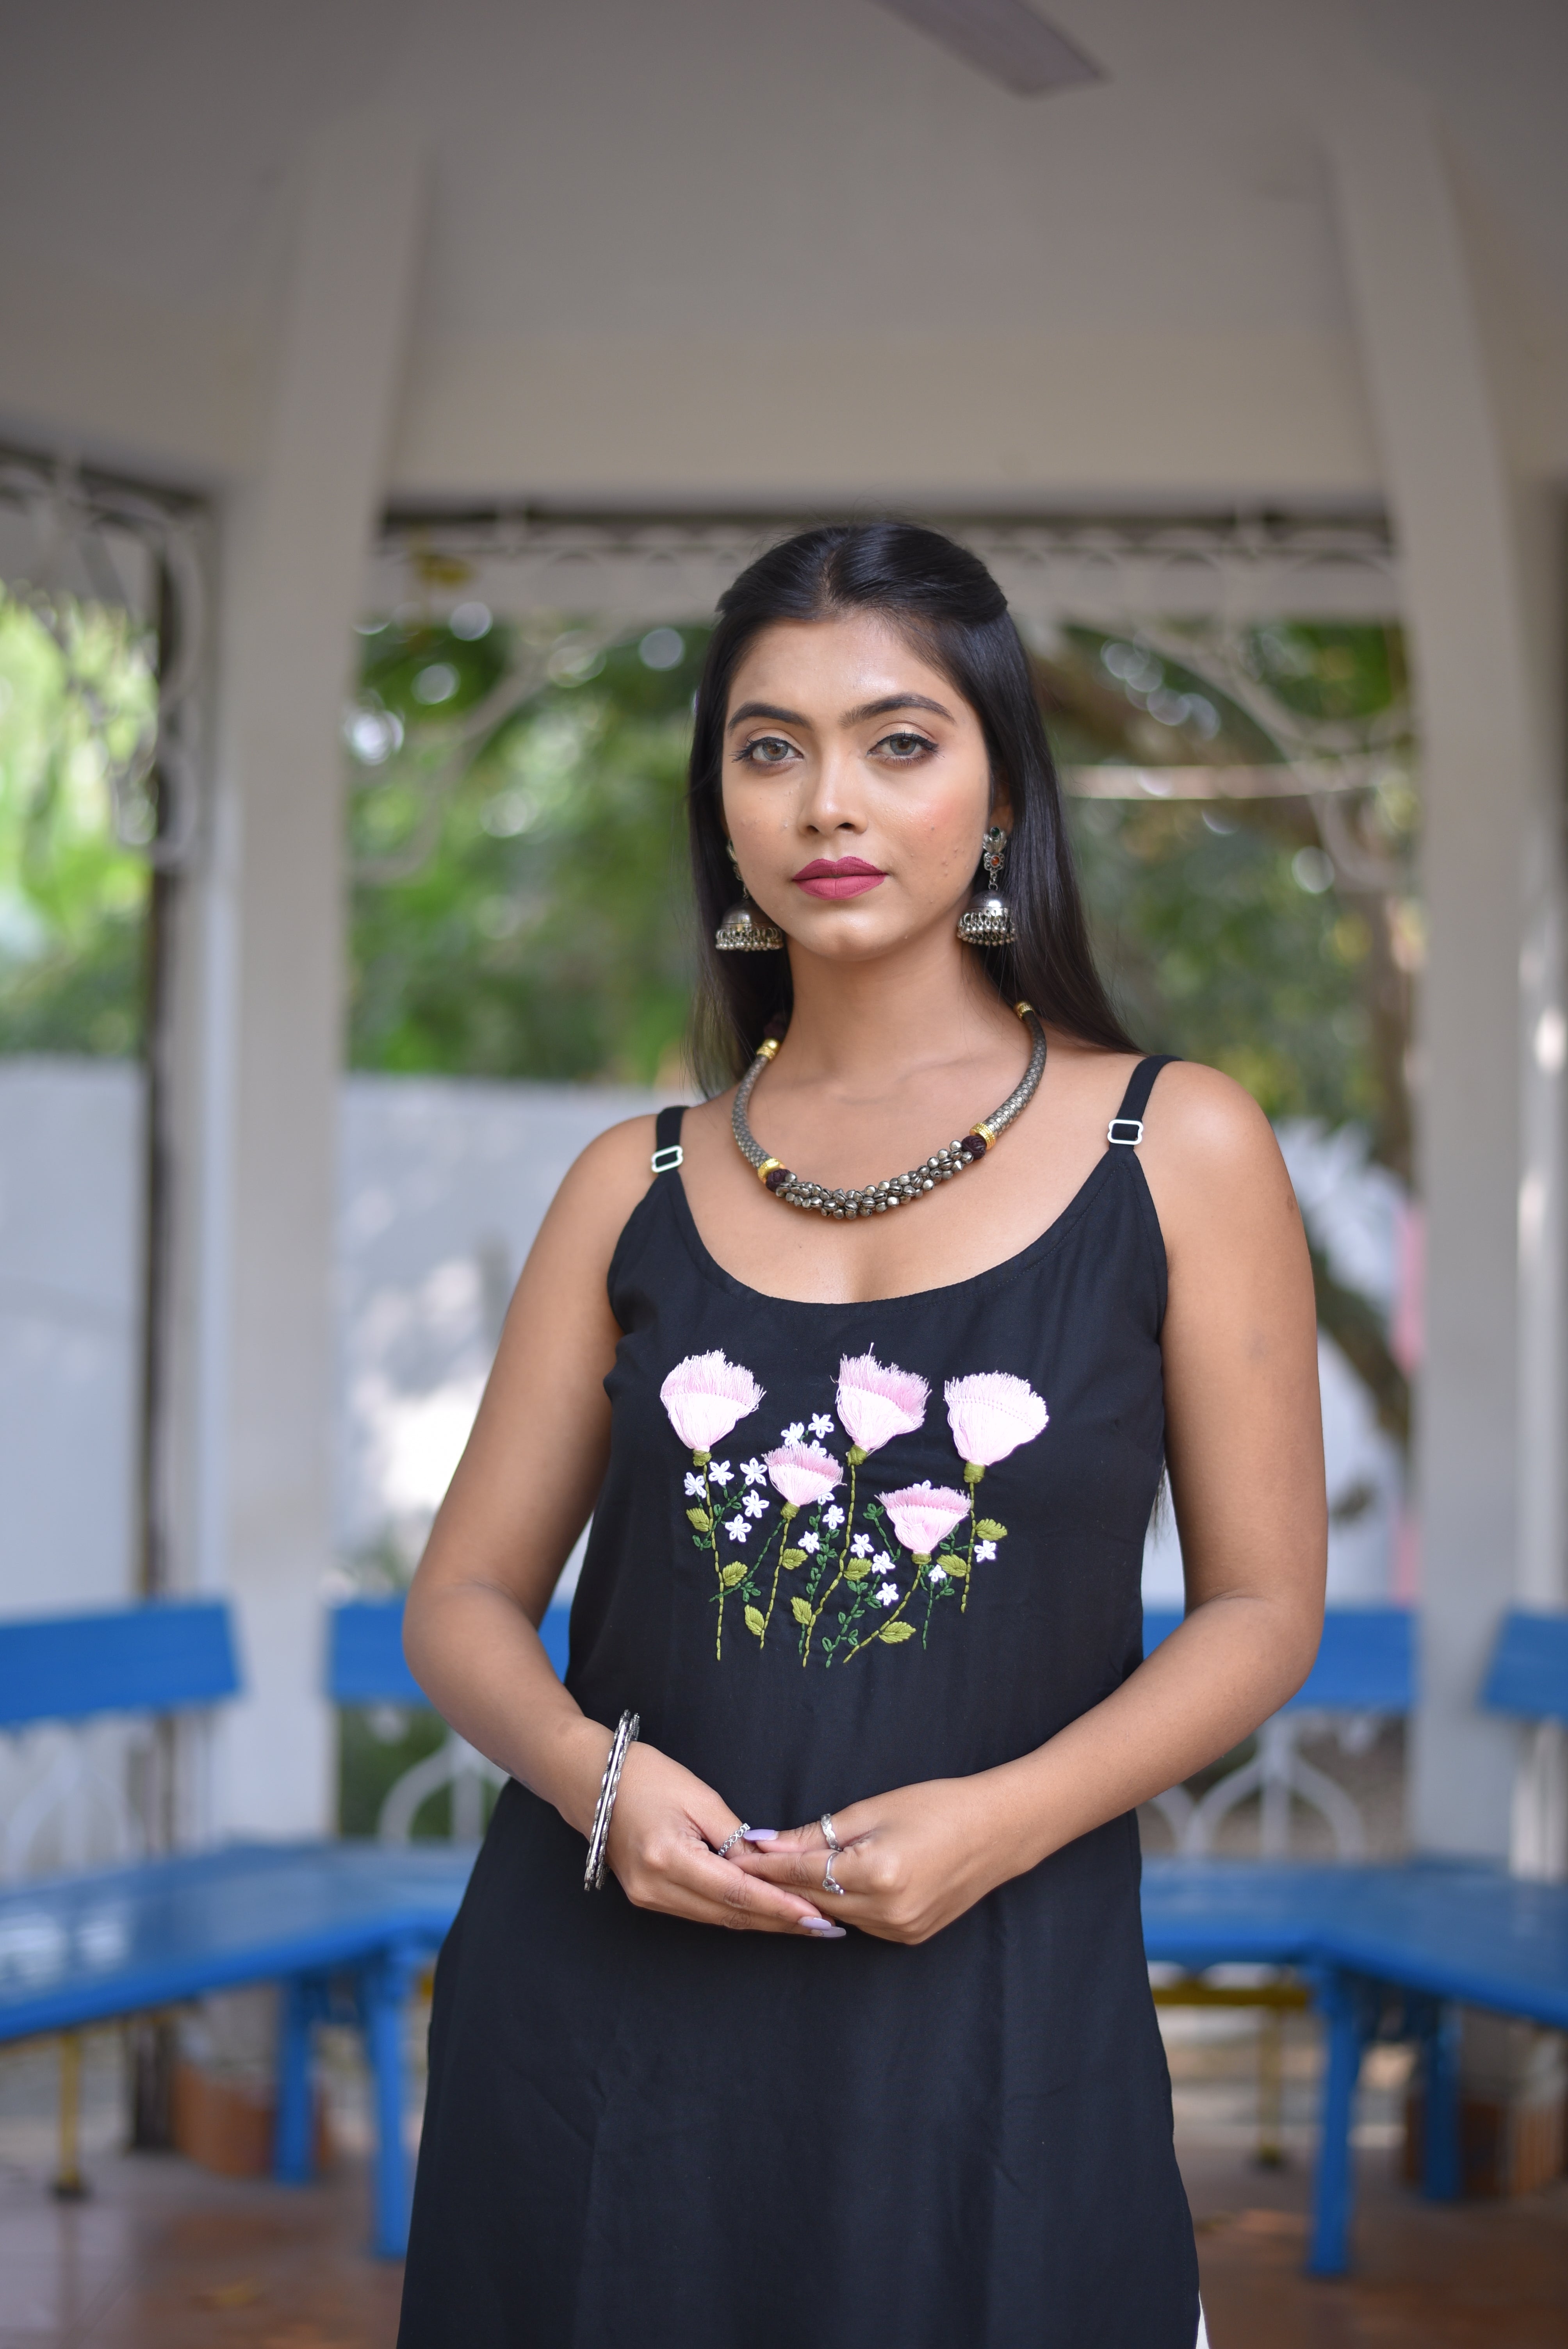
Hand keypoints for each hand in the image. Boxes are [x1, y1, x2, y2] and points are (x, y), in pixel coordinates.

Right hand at [602, 1740, 842, 1936]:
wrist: (590, 1780)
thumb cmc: (644, 1776)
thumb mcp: (697, 1796)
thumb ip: (735, 1835)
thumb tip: (768, 1863)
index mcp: (667, 1859)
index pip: (736, 1891)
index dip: (778, 1905)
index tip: (816, 1913)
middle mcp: (655, 1889)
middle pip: (729, 1914)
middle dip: (779, 1921)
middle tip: (825, 1926)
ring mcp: (648, 1898)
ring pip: (717, 1919)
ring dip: (761, 1921)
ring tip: (805, 1923)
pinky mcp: (648, 1897)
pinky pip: (701, 1911)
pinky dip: (735, 1912)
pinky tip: (765, 1913)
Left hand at [729, 1777, 1016, 1943]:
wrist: (999, 1830)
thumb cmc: (938, 1806)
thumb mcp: (873, 1809)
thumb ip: (816, 1834)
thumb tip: (767, 1845)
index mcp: (877, 1873)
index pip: (802, 1873)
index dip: (765, 1865)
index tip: (735, 1857)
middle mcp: (887, 1911)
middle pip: (813, 1898)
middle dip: (778, 1883)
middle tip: (744, 1866)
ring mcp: (900, 1929)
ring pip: (835, 1914)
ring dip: (810, 1895)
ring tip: (784, 1874)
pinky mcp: (909, 1936)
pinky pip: (861, 1922)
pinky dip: (844, 1904)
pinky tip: (837, 1884)